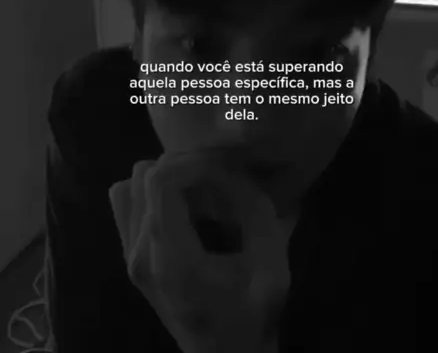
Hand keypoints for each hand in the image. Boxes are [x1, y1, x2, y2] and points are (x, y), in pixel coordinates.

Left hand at [109, 151, 290, 352]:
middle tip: (215, 181)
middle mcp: (139, 254)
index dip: (193, 163)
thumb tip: (232, 168)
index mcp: (173, 258)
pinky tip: (181, 208)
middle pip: (142, 176)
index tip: (222, 171)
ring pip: (128, 186)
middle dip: (182, 168)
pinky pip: (124, 205)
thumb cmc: (252, 315)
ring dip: (163, 179)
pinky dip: (149, 194)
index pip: (160, 181)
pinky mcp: (129, 258)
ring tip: (196, 194)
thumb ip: (256, 210)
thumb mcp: (272, 264)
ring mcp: (128, 257)